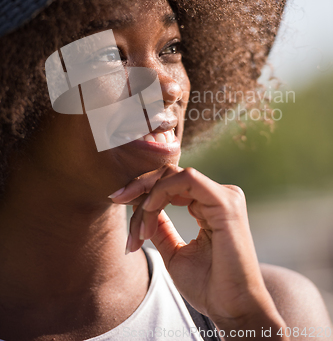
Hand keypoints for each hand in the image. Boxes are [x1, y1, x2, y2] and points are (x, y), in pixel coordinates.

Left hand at [110, 165, 287, 336]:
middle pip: (171, 174)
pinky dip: (162, 192)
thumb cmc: (207, 286)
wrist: (231, 310)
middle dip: (140, 186)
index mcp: (210, 205)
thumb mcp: (174, 251)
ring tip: (139, 228)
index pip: (172, 183)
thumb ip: (161, 227)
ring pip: (175, 176)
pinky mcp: (225, 202)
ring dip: (148, 196)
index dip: (143, 190)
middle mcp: (219, 195)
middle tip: (116, 198)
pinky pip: (187, 180)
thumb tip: (142, 206)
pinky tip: (149, 211)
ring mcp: (225, 196)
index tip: (117, 201)